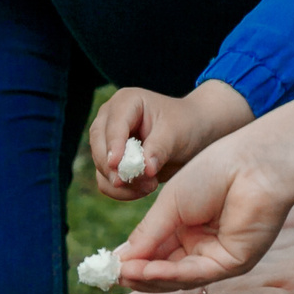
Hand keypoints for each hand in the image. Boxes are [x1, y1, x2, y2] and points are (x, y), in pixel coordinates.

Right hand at [87, 81, 255, 197]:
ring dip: (123, 183)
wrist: (194, 137)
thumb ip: (159, 149)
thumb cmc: (186, 126)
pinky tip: (143, 190)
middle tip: (139, 184)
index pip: (113, 125)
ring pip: (102, 167)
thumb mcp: (176, 134)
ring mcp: (108, 142)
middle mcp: (111, 119)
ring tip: (151, 185)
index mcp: (126, 102)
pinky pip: (107, 182)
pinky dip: (122, 191)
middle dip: (115, 168)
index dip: (113, 145)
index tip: (116, 165)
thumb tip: (145, 169)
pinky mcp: (112, 163)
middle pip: (99, 146)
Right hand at [114, 101, 293, 288]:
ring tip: (123, 274)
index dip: (131, 261)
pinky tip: (146, 270)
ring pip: (179, 277)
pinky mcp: (235, 262)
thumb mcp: (170, 205)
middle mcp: (203, 246)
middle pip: (164, 271)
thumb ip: (147, 235)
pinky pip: (197, 274)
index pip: (154, 253)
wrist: (252, 161)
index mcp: (187, 228)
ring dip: (149, 277)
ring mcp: (219, 256)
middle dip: (137, 275)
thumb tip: (120, 261)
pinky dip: (170, 274)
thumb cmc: (214, 172)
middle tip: (111, 276)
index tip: (106, 267)